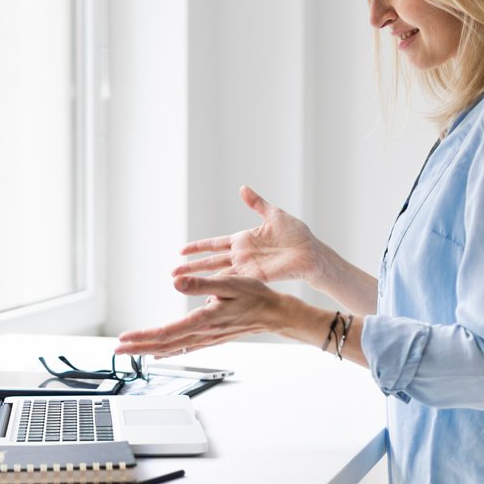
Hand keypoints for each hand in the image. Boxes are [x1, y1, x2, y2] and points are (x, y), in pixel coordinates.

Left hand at [115, 275, 296, 356]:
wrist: (274, 313)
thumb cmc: (255, 296)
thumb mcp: (229, 282)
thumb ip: (201, 284)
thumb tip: (176, 282)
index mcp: (203, 320)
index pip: (166, 332)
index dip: (143, 336)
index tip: (124, 338)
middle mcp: (202, 333)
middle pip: (163, 344)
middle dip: (137, 348)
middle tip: (116, 350)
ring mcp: (205, 338)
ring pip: (171, 348)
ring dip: (148, 350)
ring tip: (129, 352)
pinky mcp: (210, 338)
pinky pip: (183, 348)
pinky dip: (167, 351)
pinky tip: (158, 354)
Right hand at [174, 185, 323, 285]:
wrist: (311, 252)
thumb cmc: (297, 234)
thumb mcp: (274, 214)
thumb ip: (256, 204)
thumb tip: (242, 188)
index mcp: (243, 239)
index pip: (214, 244)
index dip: (197, 247)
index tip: (180, 251)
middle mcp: (242, 255)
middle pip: (210, 261)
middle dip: (191, 267)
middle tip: (172, 274)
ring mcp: (247, 268)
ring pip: (218, 274)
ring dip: (200, 279)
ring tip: (182, 285)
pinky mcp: (256, 278)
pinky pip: (235, 283)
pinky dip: (221, 289)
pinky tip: (207, 295)